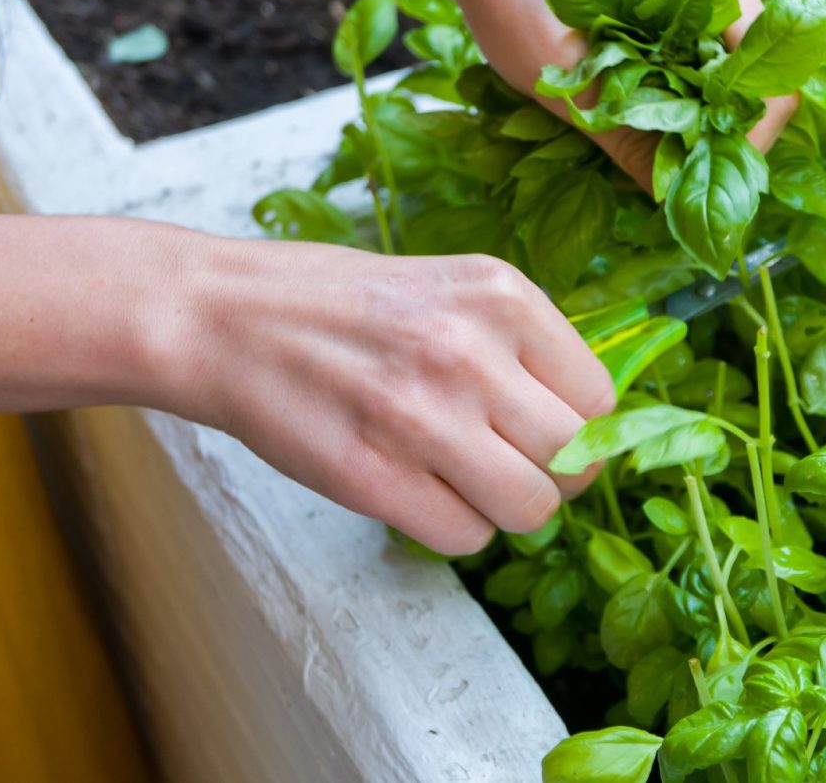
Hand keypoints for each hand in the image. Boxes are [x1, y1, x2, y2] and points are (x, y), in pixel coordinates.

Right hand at [163, 236, 614, 554]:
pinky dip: (454, 528)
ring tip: (467, 479)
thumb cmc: (344, 306)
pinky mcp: (372, 476)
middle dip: (554, 476)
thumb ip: (522, 347)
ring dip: (507, 508)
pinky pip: (466, 537)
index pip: (599, 398)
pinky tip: (421, 490)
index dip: (581, 427)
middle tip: (515, 466)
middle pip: (574, 459)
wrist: (226, 317)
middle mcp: (470, 352)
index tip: (549, 432)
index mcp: (502, 297)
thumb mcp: (452, 288)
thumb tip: (590, 422)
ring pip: (530, 509)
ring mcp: (421, 417)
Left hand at [418, 0, 795, 188]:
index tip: (694, 179)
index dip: (742, 145)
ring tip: (649, 150)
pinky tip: (639, 119)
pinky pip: (703, 65)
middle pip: (756, 84)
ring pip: (729, 80)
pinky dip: (679, 100)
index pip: (770, 84)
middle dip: (717, 137)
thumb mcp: (563, 76)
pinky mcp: (683, 1)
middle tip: (667, 175)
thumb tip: (676, 201)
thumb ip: (627, 137)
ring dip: (695, 122)